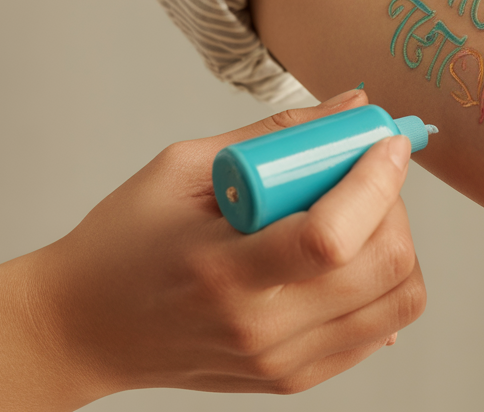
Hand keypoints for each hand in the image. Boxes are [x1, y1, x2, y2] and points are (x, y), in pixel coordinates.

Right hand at [23, 88, 423, 397]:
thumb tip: (354, 106)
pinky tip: (344, 255)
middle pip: (384, 268)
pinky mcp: (295, 377)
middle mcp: (260, 328)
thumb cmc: (125, 241)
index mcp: (223, 270)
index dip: (376, 182)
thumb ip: (277, 137)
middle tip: (363, 175)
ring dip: (395, 242)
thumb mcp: (183, 168)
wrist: (84, 327)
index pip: (331, 238)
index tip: (386, 142)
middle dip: (393, 204)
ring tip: (353, 216)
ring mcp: (282, 361)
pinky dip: (382, 283)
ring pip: (398, 299)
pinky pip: (382, 328)